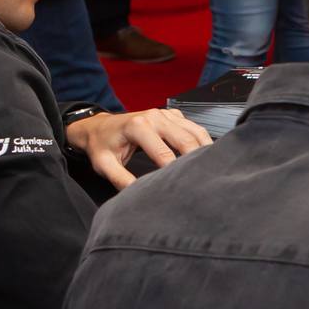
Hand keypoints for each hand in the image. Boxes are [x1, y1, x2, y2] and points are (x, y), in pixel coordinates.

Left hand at [65, 108, 210, 189]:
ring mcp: (166, 114)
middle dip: (195, 160)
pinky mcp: (173, 115)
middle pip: (186, 140)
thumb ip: (121, 179)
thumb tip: (139, 194)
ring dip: (204, 149)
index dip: (173, 172)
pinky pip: (194, 127)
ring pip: (195, 131)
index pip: (164, 153)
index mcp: (138, 126)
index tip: (182, 187)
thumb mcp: (104, 164)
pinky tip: (203, 156)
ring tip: (209, 169)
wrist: (99, 126)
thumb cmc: (102, 145)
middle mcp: (155, 116)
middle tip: (203, 180)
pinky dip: (202, 141)